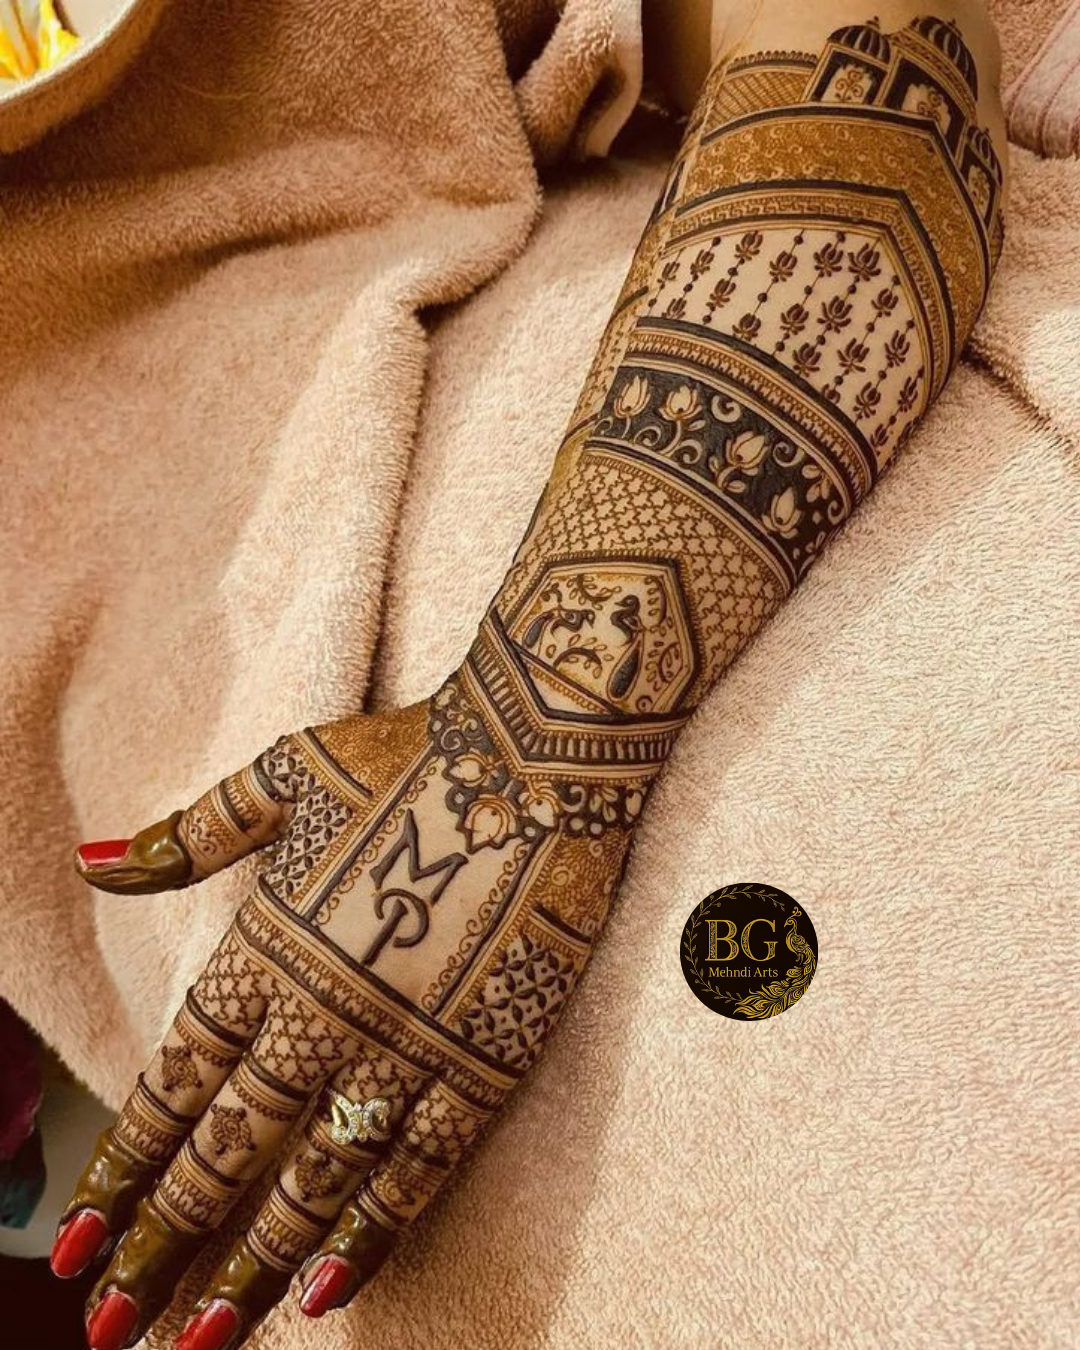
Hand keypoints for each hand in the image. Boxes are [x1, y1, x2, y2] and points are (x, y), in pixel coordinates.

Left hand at [52, 668, 639, 1349]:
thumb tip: (90, 864)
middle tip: (114, 1326)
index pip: (176, 1083)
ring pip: (313, 1179)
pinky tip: (328, 1288)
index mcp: (268, 947)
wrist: (536, 751)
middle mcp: (323, 1010)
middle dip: (166, 1244)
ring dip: (253, 1264)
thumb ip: (187, 834)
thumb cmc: (406, 752)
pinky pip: (419, 1164)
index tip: (77, 1244)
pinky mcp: (486, 1056)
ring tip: (202, 1340)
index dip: (123, 1170)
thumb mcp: (281, 775)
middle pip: (229, 1151)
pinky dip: (371, 1230)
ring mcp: (407, 1042)